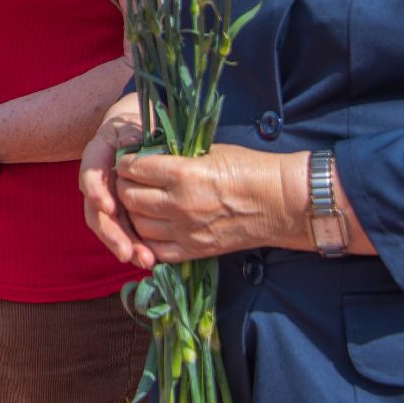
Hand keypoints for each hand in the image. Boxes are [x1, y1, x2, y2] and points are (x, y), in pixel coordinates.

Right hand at [79, 93, 153, 267]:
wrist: (139, 130)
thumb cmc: (136, 124)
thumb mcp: (132, 122)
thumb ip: (130, 132)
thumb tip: (132, 142)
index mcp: (96, 156)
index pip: (91, 174)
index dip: (96, 191)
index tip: (108, 206)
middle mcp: (97, 182)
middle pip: (97, 211)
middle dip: (111, 234)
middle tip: (127, 253)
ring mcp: (108, 198)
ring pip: (109, 226)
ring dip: (124, 246)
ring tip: (142, 262)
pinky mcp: (122, 211)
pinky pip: (125, 231)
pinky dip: (135, 246)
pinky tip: (150, 259)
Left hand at [112, 143, 308, 263]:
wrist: (280, 202)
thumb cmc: (248, 169)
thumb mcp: (208, 151)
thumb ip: (174, 157)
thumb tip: (145, 156)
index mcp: (183, 174)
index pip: (134, 169)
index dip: (126, 163)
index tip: (129, 160)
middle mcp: (180, 205)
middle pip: (130, 198)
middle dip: (123, 187)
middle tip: (129, 181)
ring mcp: (186, 231)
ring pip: (138, 225)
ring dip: (133, 213)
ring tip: (139, 203)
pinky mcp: (195, 251)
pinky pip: (156, 250)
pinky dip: (148, 238)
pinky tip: (151, 226)